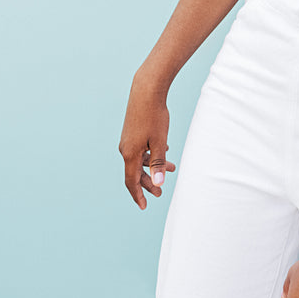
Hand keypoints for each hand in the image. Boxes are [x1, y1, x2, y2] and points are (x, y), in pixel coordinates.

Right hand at [118, 75, 176, 208]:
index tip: (144, 206)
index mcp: (130, 154)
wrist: (146, 91)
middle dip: (148, 183)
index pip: (131, 181)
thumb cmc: (154, 116)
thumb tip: (158, 183)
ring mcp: (127, 140)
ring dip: (154, 167)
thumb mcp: (159, 142)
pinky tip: (165, 151)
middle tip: (160, 193)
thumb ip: (158, 163)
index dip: (137, 195)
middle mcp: (125, 149)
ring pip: (140, 160)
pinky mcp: (131, 132)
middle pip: (135, 173)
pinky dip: (151, 155)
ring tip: (172, 168)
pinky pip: (140, 150)